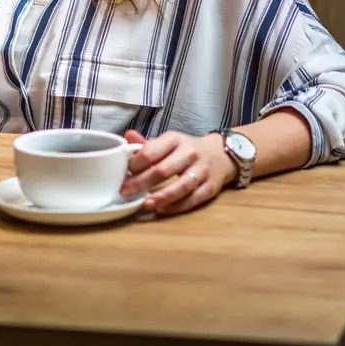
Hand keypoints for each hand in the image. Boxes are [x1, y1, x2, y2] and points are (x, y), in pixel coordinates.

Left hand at [119, 129, 236, 215]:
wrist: (220, 154)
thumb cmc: (186, 149)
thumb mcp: (168, 142)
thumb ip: (147, 144)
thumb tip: (127, 136)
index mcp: (175, 139)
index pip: (151, 151)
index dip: (135, 164)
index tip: (124, 173)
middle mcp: (190, 153)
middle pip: (163, 170)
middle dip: (142, 182)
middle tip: (126, 191)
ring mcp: (202, 170)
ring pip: (181, 186)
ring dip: (161, 196)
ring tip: (145, 204)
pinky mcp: (211, 187)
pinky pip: (193, 199)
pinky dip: (177, 206)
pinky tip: (162, 209)